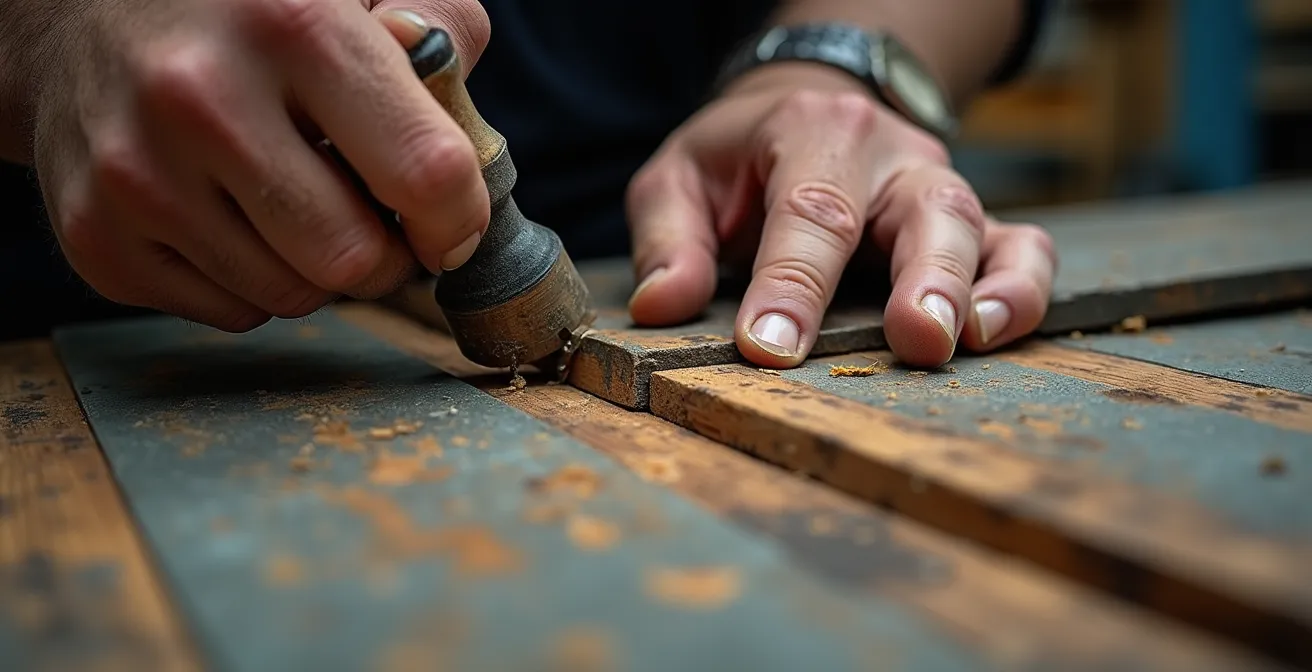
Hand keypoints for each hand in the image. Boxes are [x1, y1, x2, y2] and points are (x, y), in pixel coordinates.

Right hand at [30, 0, 489, 330]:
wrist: (78, 15)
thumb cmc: (248, 8)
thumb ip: (441, 33)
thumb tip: (465, 137)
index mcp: (292, 23)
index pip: (425, 173)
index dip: (458, 218)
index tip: (451, 224)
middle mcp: (202, 99)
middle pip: (354, 259)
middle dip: (387, 255)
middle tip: (376, 220)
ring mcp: (137, 174)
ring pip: (293, 296)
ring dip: (319, 269)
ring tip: (297, 202)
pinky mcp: (96, 236)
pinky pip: (231, 312)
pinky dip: (254, 281)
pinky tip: (234, 216)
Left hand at [625, 63, 1056, 367]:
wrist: (805, 107)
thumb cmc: (740, 156)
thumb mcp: (680, 176)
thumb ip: (669, 237)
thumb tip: (663, 306)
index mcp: (813, 133)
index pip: (809, 211)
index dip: (791, 285)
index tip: (770, 347)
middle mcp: (890, 156)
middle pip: (925, 212)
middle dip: (925, 279)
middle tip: (917, 339)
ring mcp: (936, 189)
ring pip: (982, 228)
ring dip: (985, 290)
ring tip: (967, 342)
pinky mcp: (970, 223)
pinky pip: (1021, 248)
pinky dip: (1018, 291)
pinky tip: (993, 336)